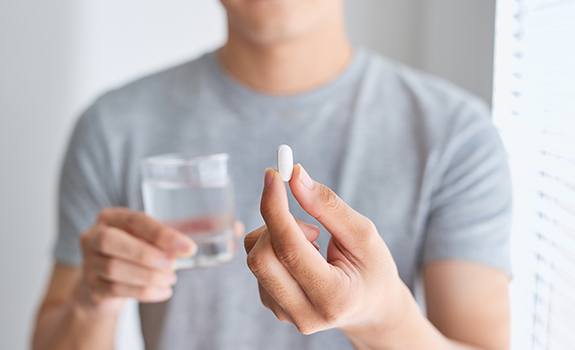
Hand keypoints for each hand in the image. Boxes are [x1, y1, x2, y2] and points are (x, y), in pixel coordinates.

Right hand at [76, 208, 244, 314]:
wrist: (105, 283)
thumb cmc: (140, 251)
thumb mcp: (160, 237)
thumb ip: (191, 229)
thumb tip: (235, 227)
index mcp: (113, 216)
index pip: (135, 220)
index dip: (162, 234)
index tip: (189, 247)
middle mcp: (94, 235)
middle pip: (113, 242)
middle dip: (148, 255)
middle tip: (175, 266)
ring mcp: (88, 262)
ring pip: (114, 268)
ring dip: (148, 276)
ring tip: (171, 279)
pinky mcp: (91, 287)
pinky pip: (115, 290)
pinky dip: (144, 292)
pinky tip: (163, 291)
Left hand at [244, 165, 407, 337]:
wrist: (372, 309)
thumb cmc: (373, 269)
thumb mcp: (364, 234)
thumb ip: (328, 206)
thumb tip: (295, 176)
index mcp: (333, 297)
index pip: (289, 249)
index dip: (276, 208)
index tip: (272, 175)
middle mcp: (304, 314)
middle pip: (261, 258)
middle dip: (276, 224)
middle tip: (309, 221)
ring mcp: (285, 314)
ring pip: (255, 258)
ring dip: (278, 236)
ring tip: (316, 244)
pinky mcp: (273, 306)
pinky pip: (258, 264)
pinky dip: (275, 247)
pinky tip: (304, 257)